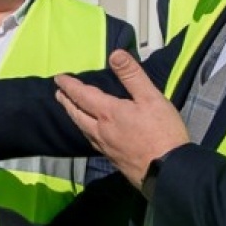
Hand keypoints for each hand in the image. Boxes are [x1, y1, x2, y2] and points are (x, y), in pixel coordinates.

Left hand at [54, 49, 190, 194]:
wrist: (168, 171)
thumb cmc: (162, 132)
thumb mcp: (151, 98)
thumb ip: (132, 75)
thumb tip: (114, 54)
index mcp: (109, 113)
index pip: (83, 95)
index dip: (70, 86)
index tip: (58, 78)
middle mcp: (101, 130)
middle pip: (77, 114)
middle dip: (67, 102)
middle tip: (58, 94)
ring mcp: (106, 147)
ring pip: (83, 129)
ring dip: (74, 117)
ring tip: (71, 111)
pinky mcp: (113, 159)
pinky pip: (92, 140)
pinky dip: (86, 131)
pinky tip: (92, 133)